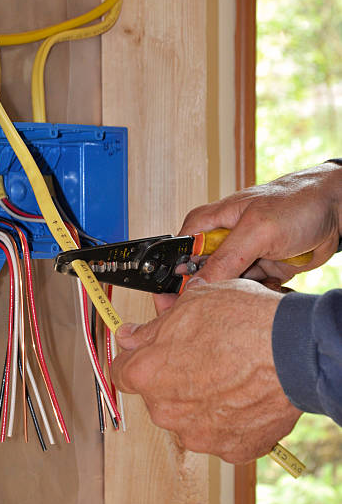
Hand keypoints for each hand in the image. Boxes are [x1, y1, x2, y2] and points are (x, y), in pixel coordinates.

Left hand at [111, 279, 301, 462]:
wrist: (291, 350)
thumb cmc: (241, 322)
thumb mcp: (189, 305)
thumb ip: (152, 327)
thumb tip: (132, 334)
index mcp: (147, 373)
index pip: (121, 370)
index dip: (134, 357)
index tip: (143, 353)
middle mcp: (166, 410)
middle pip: (157, 394)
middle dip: (171, 377)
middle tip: (197, 355)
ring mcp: (198, 434)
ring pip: (188, 416)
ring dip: (199, 399)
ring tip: (226, 373)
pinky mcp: (231, 448)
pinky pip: (221, 432)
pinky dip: (228, 417)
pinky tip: (242, 393)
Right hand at [180, 162, 341, 285]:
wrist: (339, 210)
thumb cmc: (298, 203)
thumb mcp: (257, 230)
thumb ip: (225, 258)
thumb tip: (196, 284)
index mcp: (214, 220)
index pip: (183, 248)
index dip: (178, 271)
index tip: (177, 293)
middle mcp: (226, 238)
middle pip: (203, 271)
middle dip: (210, 287)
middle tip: (217, 300)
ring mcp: (245, 254)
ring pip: (227, 284)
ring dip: (238, 292)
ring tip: (257, 285)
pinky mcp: (263, 268)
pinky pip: (250, 289)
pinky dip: (258, 293)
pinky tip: (272, 286)